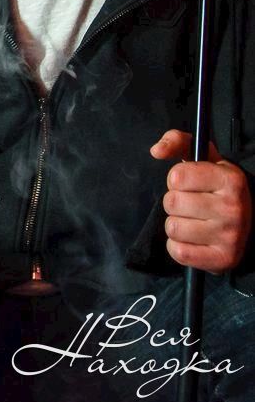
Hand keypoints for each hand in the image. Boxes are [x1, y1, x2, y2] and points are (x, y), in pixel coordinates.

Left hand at [150, 129, 251, 273]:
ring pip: (172, 228)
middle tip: (191, 203)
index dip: (176, 179)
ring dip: (176, 224)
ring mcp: (229, 236)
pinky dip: (178, 246)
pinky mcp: (222, 259)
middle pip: (172, 203)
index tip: (189, 183)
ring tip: (193, 220)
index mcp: (230, 179)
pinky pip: (178, 252)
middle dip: (175, 202)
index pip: (177, 177)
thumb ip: (177, 142)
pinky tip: (193, 238)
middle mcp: (233, 208)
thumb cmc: (217, 187)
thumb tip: (156, 150)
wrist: (246, 222)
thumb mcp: (203, 157)